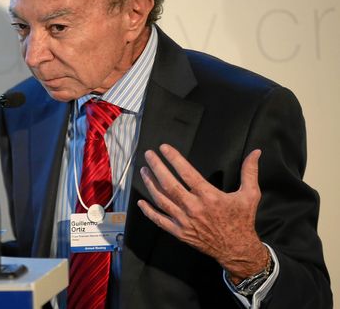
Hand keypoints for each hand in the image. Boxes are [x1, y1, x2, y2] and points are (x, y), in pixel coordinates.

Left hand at [137, 144, 267, 281]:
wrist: (237, 249)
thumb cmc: (242, 220)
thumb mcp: (250, 194)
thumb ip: (250, 172)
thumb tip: (256, 152)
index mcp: (209, 196)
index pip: (186, 173)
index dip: (174, 159)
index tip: (164, 148)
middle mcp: (194, 208)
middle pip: (169, 184)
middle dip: (156, 167)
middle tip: (149, 154)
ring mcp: (184, 221)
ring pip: (161, 200)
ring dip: (150, 184)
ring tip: (144, 170)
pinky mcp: (179, 232)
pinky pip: (160, 220)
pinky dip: (149, 211)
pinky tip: (140, 202)